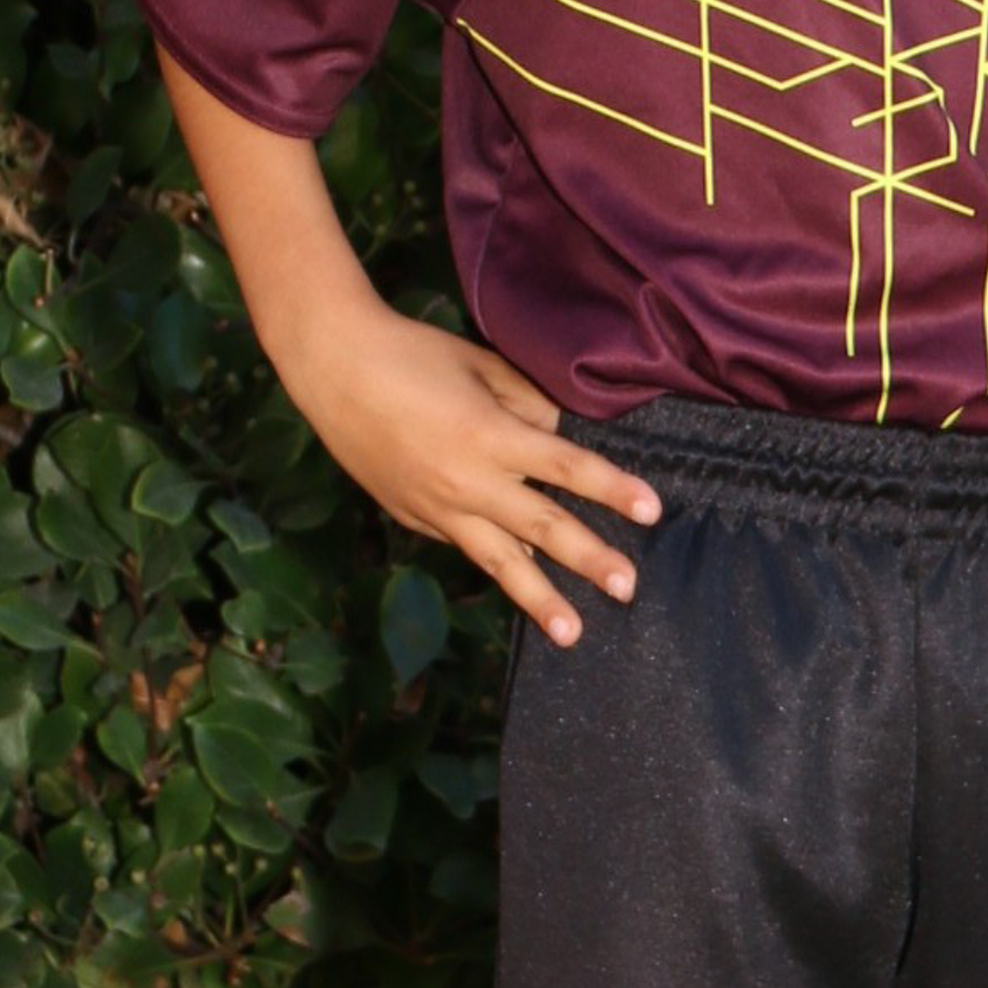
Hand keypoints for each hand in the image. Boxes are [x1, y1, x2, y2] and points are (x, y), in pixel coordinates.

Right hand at [281, 298, 659, 647]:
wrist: (335, 370)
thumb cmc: (414, 354)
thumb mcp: (482, 366)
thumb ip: (528, 405)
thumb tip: (556, 437)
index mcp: (491, 436)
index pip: (568, 469)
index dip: (613, 489)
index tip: (652, 511)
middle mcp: (468, 482)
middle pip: (543, 527)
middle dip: (590, 559)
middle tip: (629, 587)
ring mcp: (438, 508)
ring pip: (500, 561)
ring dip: (539, 598)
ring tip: (572, 632)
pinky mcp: (414, 519)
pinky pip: (466, 545)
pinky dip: (497, 559)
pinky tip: (523, 581)